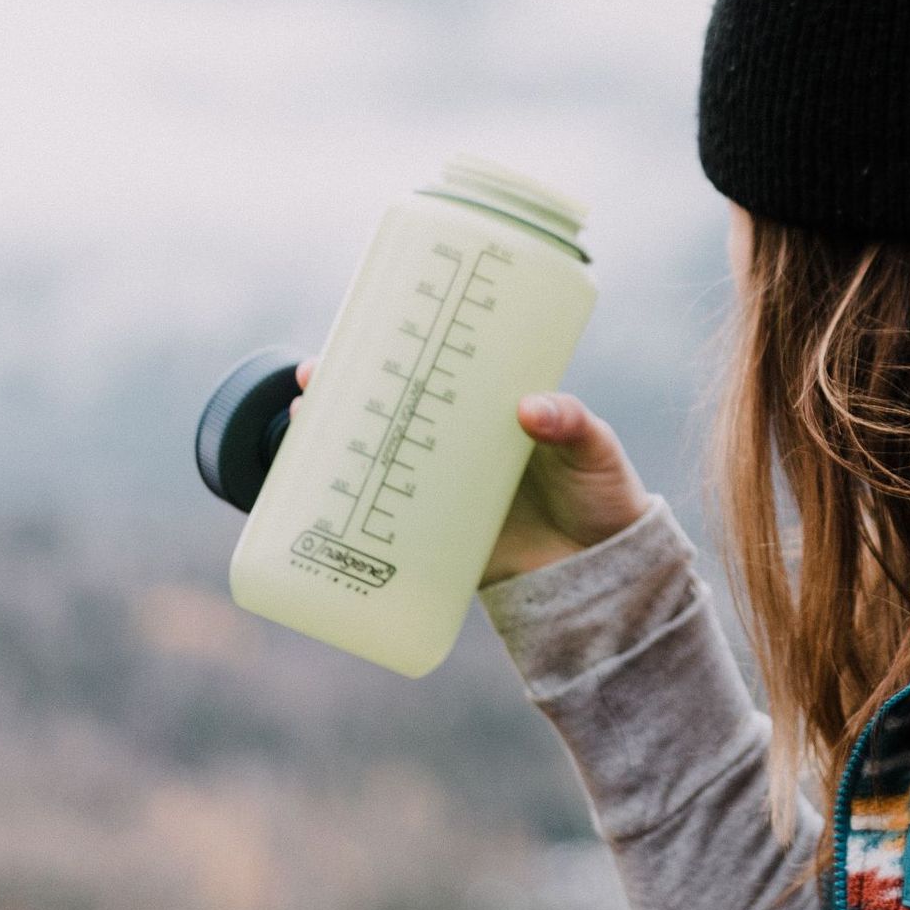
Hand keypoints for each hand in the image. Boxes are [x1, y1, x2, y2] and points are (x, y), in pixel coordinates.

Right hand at [293, 365, 648, 582]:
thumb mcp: (594, 447)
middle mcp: (457, 448)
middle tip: (311, 387)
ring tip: (300, 435)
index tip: (350, 338)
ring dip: (331, 450)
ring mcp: (443, 493)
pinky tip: (315, 509)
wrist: (609, 571)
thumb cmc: (604, 492)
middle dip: (341, 398)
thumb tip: (529, 409)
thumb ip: (572, 422)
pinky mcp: (439, 542)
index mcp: (488, 413)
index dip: (387, 354)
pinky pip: (385, 528)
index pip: (431, 372)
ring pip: (376, 464)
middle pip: (387, 412)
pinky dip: (349, 518)